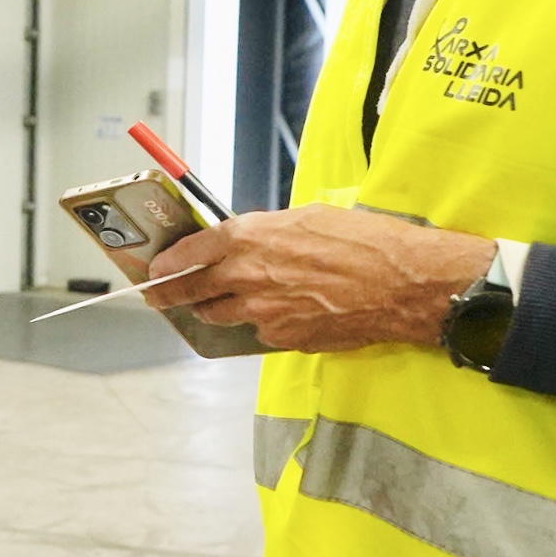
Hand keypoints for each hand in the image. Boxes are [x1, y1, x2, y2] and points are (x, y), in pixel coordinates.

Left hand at [141, 204, 495, 353]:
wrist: (399, 282)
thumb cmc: (362, 240)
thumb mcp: (306, 218)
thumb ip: (267, 233)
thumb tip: (251, 242)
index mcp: (248, 237)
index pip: (188, 252)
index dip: (168, 263)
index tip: (157, 269)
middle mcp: (246, 276)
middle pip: (192, 291)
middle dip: (171, 295)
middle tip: (159, 298)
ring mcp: (262, 312)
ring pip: (221, 316)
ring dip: (215, 310)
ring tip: (217, 304)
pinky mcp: (283, 338)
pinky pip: (260, 332)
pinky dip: (264, 324)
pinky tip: (284, 313)